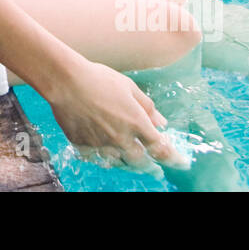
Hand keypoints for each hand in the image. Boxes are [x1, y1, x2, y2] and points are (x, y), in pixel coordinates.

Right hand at [46, 59, 176, 170]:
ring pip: (120, 163)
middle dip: (151, 168)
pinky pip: (98, 159)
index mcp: (136, 122)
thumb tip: (162, 123)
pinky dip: (104, 159)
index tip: (182, 163)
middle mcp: (121, 138)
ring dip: (129, 164)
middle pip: (141, 162)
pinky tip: (105, 155)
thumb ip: (147, 107)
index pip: (161, 148)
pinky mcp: (84, 146)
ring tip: (132, 161)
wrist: (66, 82)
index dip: (174, 158)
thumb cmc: (99, 79)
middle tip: (155, 170)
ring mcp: (101, 145)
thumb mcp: (129, 87)